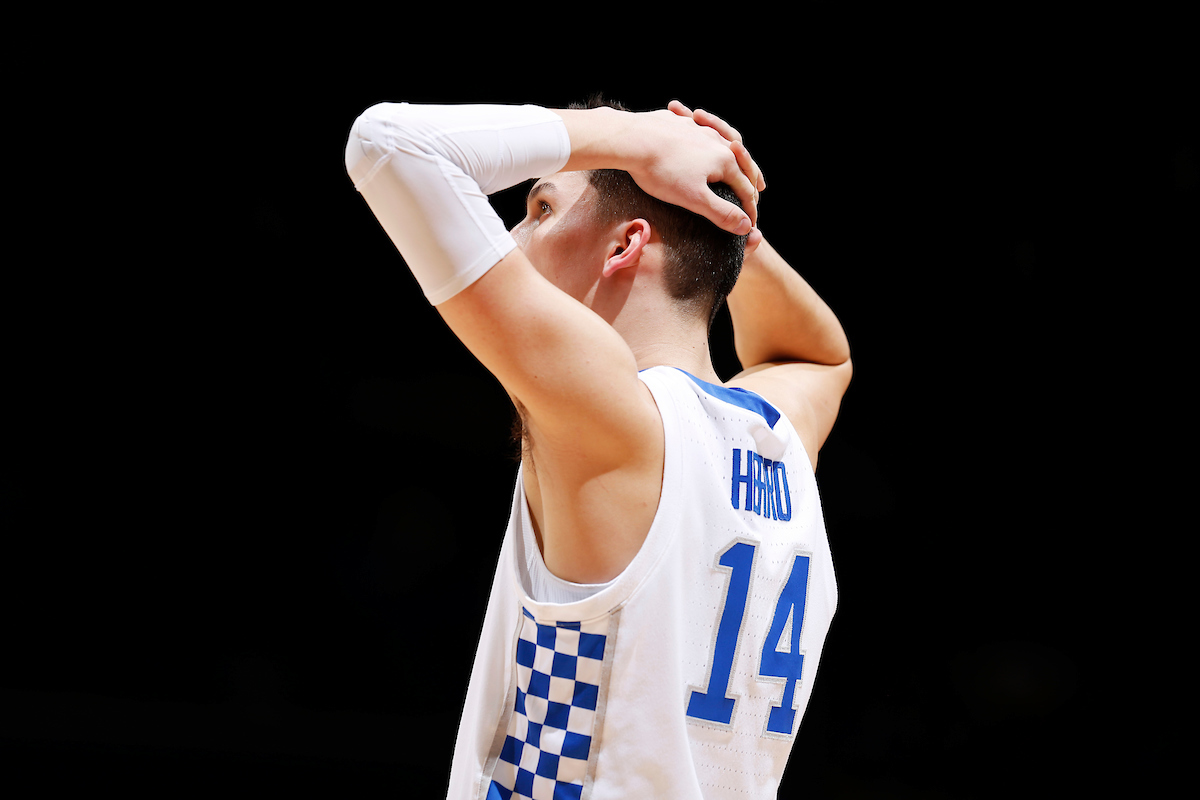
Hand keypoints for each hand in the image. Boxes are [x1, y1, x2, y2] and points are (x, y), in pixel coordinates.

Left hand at [624, 107, 762, 234]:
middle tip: (760, 187)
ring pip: (722, 139)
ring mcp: (698, 129)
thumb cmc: (661, 171)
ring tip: (737, 149)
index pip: (745, 188)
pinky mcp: (679, 122)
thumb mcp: (694, 198)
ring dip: (733, 147)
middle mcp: (716, 141)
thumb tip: (746, 226)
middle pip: (741, 161)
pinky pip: (699, 126)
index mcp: (724, 161)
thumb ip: (721, 212)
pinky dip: (706, 131)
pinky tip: (700, 131)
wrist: (632, 139)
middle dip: (751, 176)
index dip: (749, 208)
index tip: (751, 224)